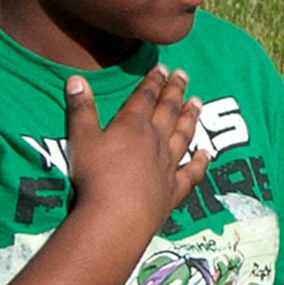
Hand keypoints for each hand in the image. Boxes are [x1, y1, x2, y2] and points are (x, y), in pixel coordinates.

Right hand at [59, 66, 208, 226]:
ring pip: (183, 136)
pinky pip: (191, 173)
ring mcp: (167, 166)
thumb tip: (75, 78)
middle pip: (168, 111)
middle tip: (184, 75)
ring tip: (198, 103)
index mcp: (132, 126)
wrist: (117, 217)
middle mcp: (155, 142)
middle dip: (175, 91)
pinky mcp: (173, 191)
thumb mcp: (81, 139)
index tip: (162, 67)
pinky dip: (201, 163)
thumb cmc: (96, 177)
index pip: (145, 97)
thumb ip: (81, 109)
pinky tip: (207, 155)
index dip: (153, 81)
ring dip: (190, 118)